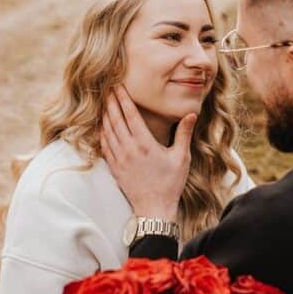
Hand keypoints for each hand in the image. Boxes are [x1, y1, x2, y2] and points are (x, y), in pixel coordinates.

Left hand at [99, 85, 195, 219]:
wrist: (154, 208)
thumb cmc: (170, 183)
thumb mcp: (181, 157)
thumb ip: (184, 134)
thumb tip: (191, 114)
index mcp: (145, 144)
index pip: (130, 115)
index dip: (123, 98)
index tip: (118, 85)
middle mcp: (129, 149)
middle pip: (115, 119)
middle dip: (110, 101)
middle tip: (106, 87)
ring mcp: (119, 158)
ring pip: (107, 131)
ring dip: (104, 115)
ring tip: (102, 102)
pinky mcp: (114, 167)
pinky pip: (104, 145)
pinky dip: (101, 133)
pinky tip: (101, 126)